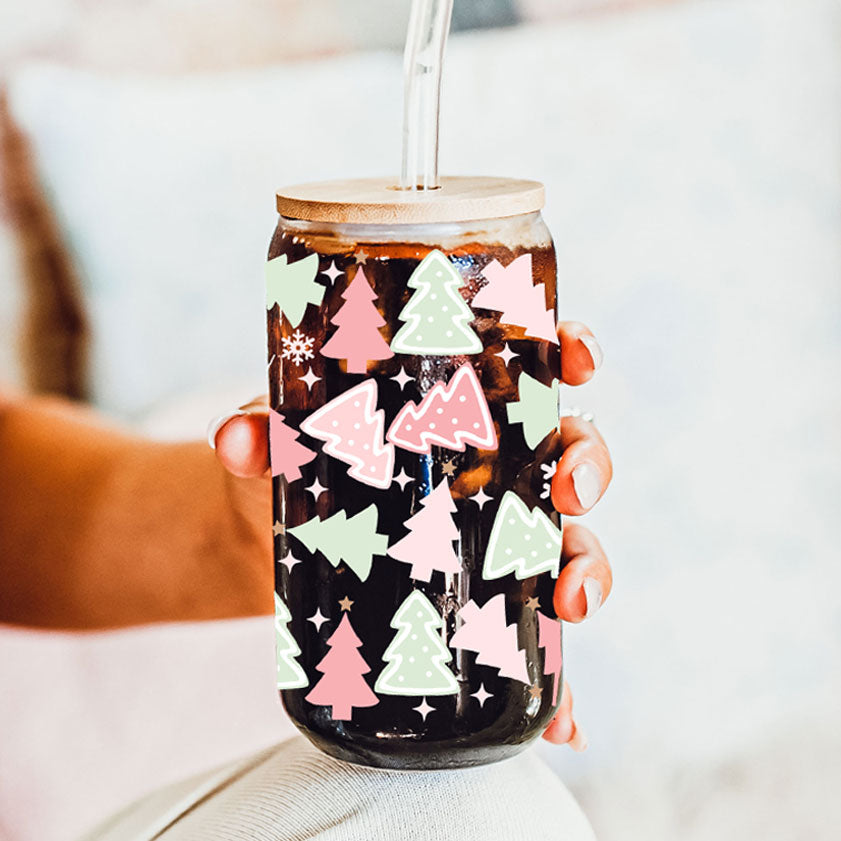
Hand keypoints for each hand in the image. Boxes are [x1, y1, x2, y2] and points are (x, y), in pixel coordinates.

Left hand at [211, 321, 611, 751]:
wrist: (265, 544)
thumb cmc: (289, 470)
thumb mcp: (278, 445)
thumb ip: (257, 435)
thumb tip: (236, 438)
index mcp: (456, 409)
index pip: (529, 369)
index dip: (569, 355)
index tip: (578, 361)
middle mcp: (491, 468)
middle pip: (568, 455)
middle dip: (588, 466)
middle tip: (571, 490)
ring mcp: (492, 537)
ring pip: (567, 545)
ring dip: (587, 572)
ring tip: (571, 605)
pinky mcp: (477, 601)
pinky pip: (531, 638)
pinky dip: (555, 679)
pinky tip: (563, 720)